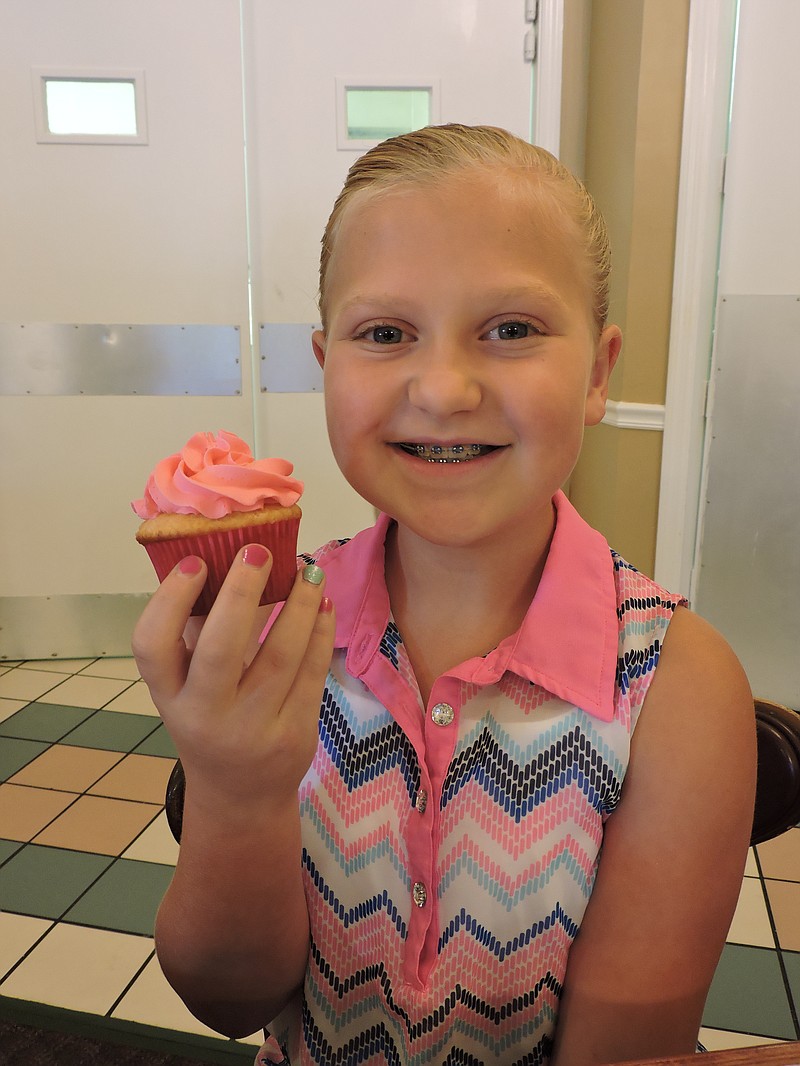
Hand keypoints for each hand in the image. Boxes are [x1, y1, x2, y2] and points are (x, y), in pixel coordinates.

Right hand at [131, 545, 334, 815]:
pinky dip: (321, 631)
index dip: (170, 601)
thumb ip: (197, 632)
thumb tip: (222, 555)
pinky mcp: (295, 735)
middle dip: (241, 594)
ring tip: (308, 568)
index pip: (152, 647)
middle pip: (221, 650)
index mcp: (170, 697)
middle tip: (259, 551)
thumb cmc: (212, 719)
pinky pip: (313, 672)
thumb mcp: (189, 686)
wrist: (241, 795)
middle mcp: (206, 716)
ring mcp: (253, 729)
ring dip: (298, 605)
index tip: (195, 561)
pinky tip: (323, 603)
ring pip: (281, 657)